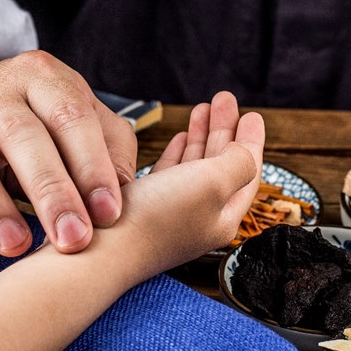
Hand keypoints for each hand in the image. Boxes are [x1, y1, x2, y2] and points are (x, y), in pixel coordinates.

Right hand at [0, 50, 136, 266]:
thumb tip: (122, 200)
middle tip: (74, 239)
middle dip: (51, 192)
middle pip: (21, 135)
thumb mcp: (83, 131)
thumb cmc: (42, 136)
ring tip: (19, 247)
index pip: (71, 116)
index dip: (92, 166)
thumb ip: (110, 155)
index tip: (109, 214)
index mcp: (41, 77)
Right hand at [116, 91, 264, 276]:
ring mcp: (171, 216)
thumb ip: (238, 163)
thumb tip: (246, 152)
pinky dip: (179, 152)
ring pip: (196, 167)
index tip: (253, 114)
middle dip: (225, 130)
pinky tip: (180, 138)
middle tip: (224, 100)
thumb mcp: (212, 183)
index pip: (246, 172)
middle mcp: (200, 219)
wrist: (97, 251)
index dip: (251, 140)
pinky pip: (170, 174)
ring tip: (202, 109)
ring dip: (202, 136)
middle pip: (222, 166)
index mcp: (223, 217)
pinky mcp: (144, 211)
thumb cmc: (155, 219)